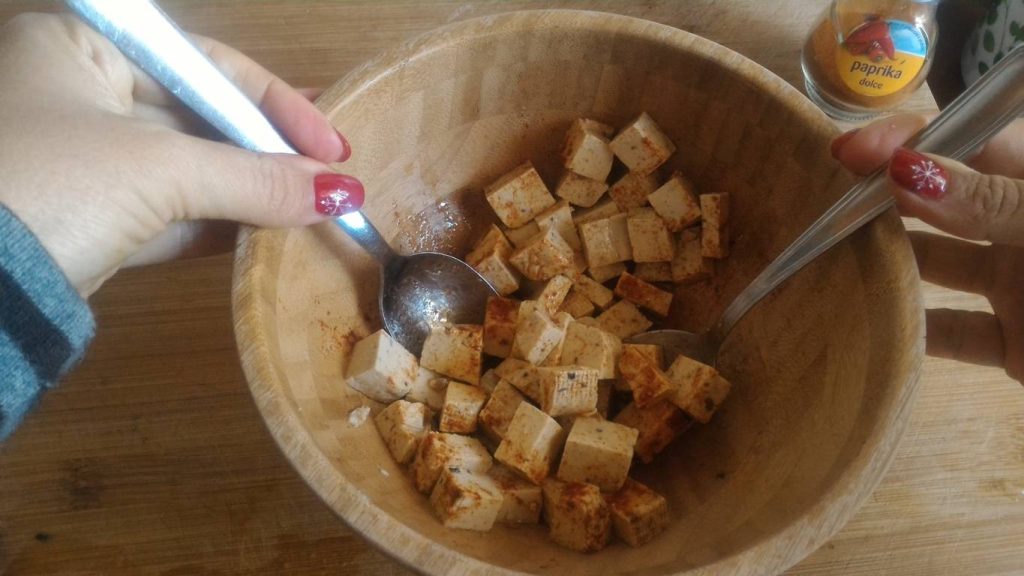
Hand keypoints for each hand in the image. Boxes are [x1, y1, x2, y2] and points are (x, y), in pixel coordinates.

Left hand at [0, 13, 363, 295]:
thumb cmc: (54, 186)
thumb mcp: (161, 171)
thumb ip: (256, 180)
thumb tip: (340, 194)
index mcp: (83, 46)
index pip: (205, 64)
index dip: (276, 105)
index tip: (333, 147)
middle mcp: (77, 90)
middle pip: (200, 117)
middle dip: (266, 153)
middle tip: (330, 179)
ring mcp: (78, 156)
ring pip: (185, 169)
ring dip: (248, 192)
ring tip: (311, 209)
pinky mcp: (81, 215)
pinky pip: (164, 209)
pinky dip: (214, 223)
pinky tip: (266, 234)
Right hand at [831, 114, 1023, 382]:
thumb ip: (989, 201)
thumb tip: (903, 169)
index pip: (964, 141)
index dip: (904, 139)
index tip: (844, 152)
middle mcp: (1020, 227)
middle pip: (938, 202)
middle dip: (881, 199)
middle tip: (818, 206)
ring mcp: (1016, 286)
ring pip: (935, 269)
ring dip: (887, 266)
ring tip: (828, 263)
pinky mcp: (1015, 345)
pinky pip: (952, 336)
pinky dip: (913, 336)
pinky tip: (873, 328)